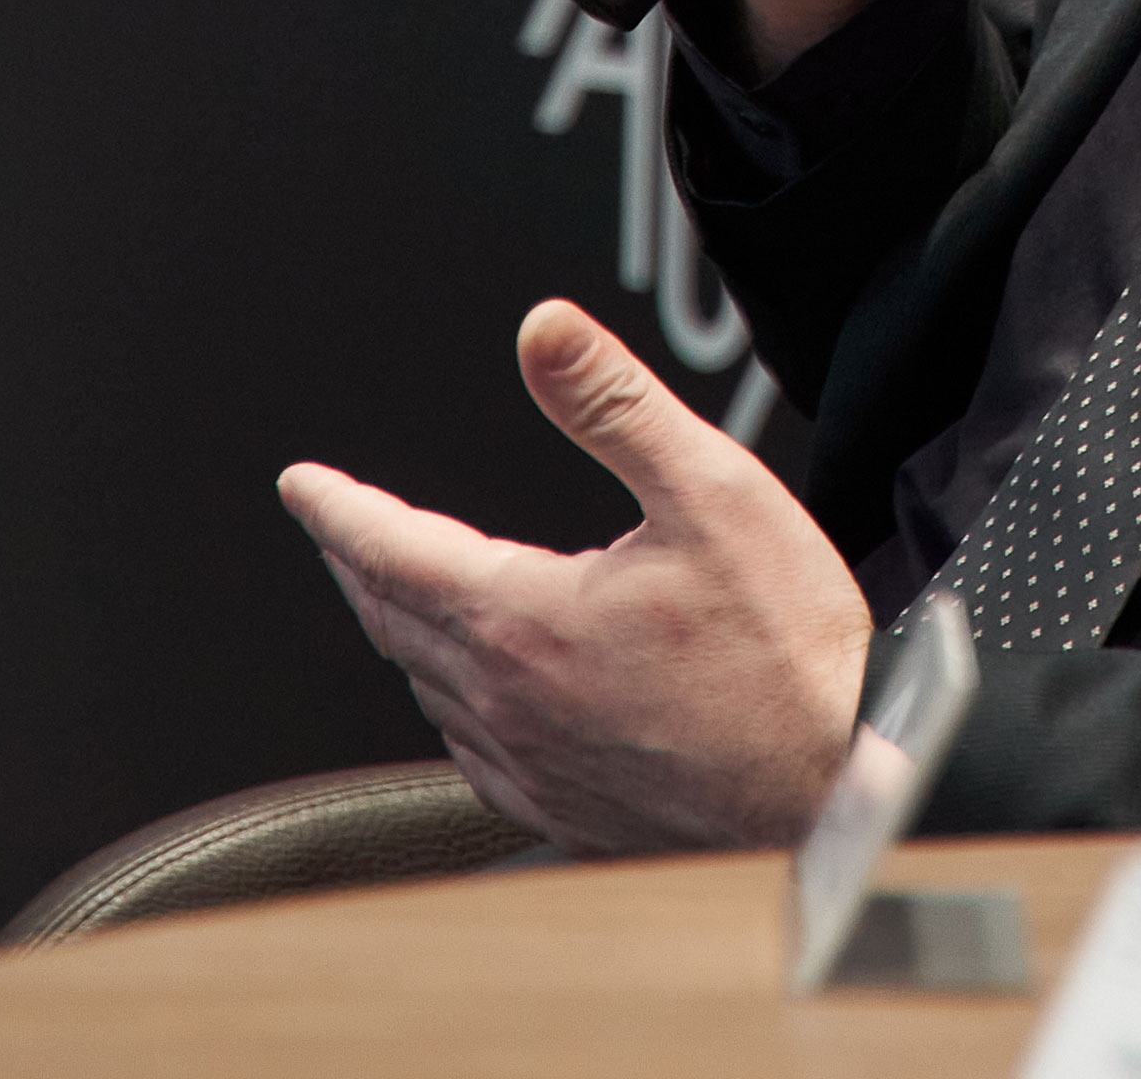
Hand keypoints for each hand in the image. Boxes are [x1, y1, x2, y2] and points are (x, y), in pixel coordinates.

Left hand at [280, 301, 869, 855]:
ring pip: (430, 691)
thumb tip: (544, 332)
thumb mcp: (711, 490)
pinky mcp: (568, 810)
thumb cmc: (787, 651)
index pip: (392, 548)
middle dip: (360, 565)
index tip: (302, 486)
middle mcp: (510, 700)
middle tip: (340, 533)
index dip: (338, 509)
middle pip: (395, 620)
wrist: (838, 781)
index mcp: (524, 617)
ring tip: (402, 601)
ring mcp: (534, 764)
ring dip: (403, 634)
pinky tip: (476, 703)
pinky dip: (454, 710)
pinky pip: (474, 756)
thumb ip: (614, 402)